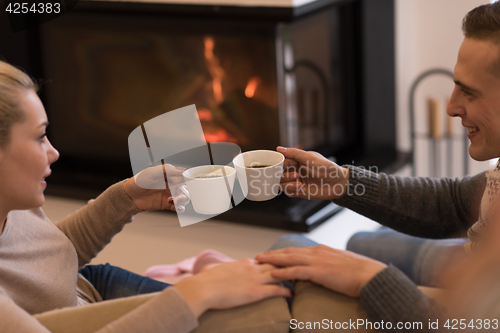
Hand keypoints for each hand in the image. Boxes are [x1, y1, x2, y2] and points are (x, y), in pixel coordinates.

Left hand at [122, 164, 189, 211]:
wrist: (129, 196)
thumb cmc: (138, 182)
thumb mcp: (151, 172)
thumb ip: (166, 169)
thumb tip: (181, 170)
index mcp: (169, 175)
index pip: (183, 176)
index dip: (186, 179)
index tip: (184, 182)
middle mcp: (171, 184)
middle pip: (186, 187)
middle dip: (185, 191)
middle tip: (178, 193)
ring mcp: (169, 194)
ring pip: (184, 197)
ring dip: (183, 199)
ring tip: (175, 201)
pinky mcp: (167, 204)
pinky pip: (178, 207)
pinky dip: (180, 208)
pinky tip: (176, 207)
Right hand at [174, 259, 290, 316]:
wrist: (203, 288)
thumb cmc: (205, 281)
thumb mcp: (216, 270)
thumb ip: (220, 269)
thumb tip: (213, 270)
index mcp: (244, 263)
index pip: (264, 261)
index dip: (275, 263)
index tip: (284, 263)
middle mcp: (252, 268)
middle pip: (275, 264)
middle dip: (288, 265)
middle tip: (299, 267)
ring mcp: (254, 279)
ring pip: (279, 274)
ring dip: (291, 276)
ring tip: (301, 278)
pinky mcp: (255, 292)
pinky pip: (275, 290)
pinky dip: (286, 291)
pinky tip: (293, 294)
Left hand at [256, 245, 386, 296]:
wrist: (370, 275)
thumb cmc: (359, 273)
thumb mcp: (340, 265)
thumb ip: (329, 265)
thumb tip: (322, 271)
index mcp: (321, 250)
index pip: (297, 250)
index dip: (283, 253)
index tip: (271, 255)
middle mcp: (317, 252)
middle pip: (289, 252)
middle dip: (272, 254)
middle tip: (258, 256)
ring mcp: (317, 261)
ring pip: (289, 259)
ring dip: (272, 260)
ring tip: (259, 262)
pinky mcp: (319, 271)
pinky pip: (296, 271)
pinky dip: (283, 272)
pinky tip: (273, 274)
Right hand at [277, 146, 349, 199]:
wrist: (338, 183)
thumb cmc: (327, 168)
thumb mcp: (311, 158)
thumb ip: (295, 153)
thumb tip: (279, 149)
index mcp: (295, 160)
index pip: (281, 161)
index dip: (282, 164)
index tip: (290, 164)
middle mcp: (293, 170)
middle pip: (279, 174)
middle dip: (285, 176)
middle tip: (296, 175)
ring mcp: (295, 181)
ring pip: (281, 184)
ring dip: (289, 184)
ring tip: (300, 184)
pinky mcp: (298, 191)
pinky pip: (289, 192)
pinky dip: (294, 191)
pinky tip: (303, 189)